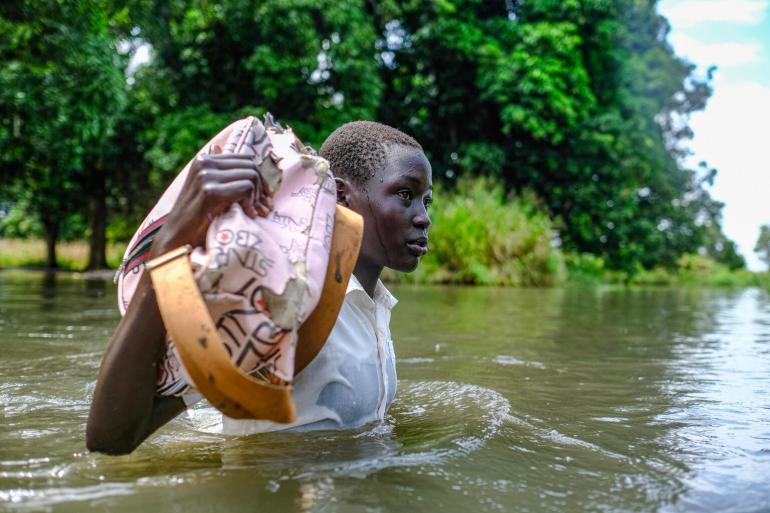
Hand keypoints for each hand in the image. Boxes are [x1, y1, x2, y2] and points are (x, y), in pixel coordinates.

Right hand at [150, 148, 271, 257]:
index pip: (246, 158)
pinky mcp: (210, 191)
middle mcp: (204, 162)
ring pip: (251, 176)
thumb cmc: (195, 216)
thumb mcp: (208, 189)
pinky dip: (251, 203)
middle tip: (265, 206)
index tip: (266, 195)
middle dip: (262, 187)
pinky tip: (249, 215)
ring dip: (258, 196)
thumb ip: (220, 173)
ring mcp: (206, 176)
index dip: (260, 176)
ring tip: (256, 212)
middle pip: (251, 166)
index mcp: (204, 159)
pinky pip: (245, 188)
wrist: (176, 236)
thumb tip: (232, 152)